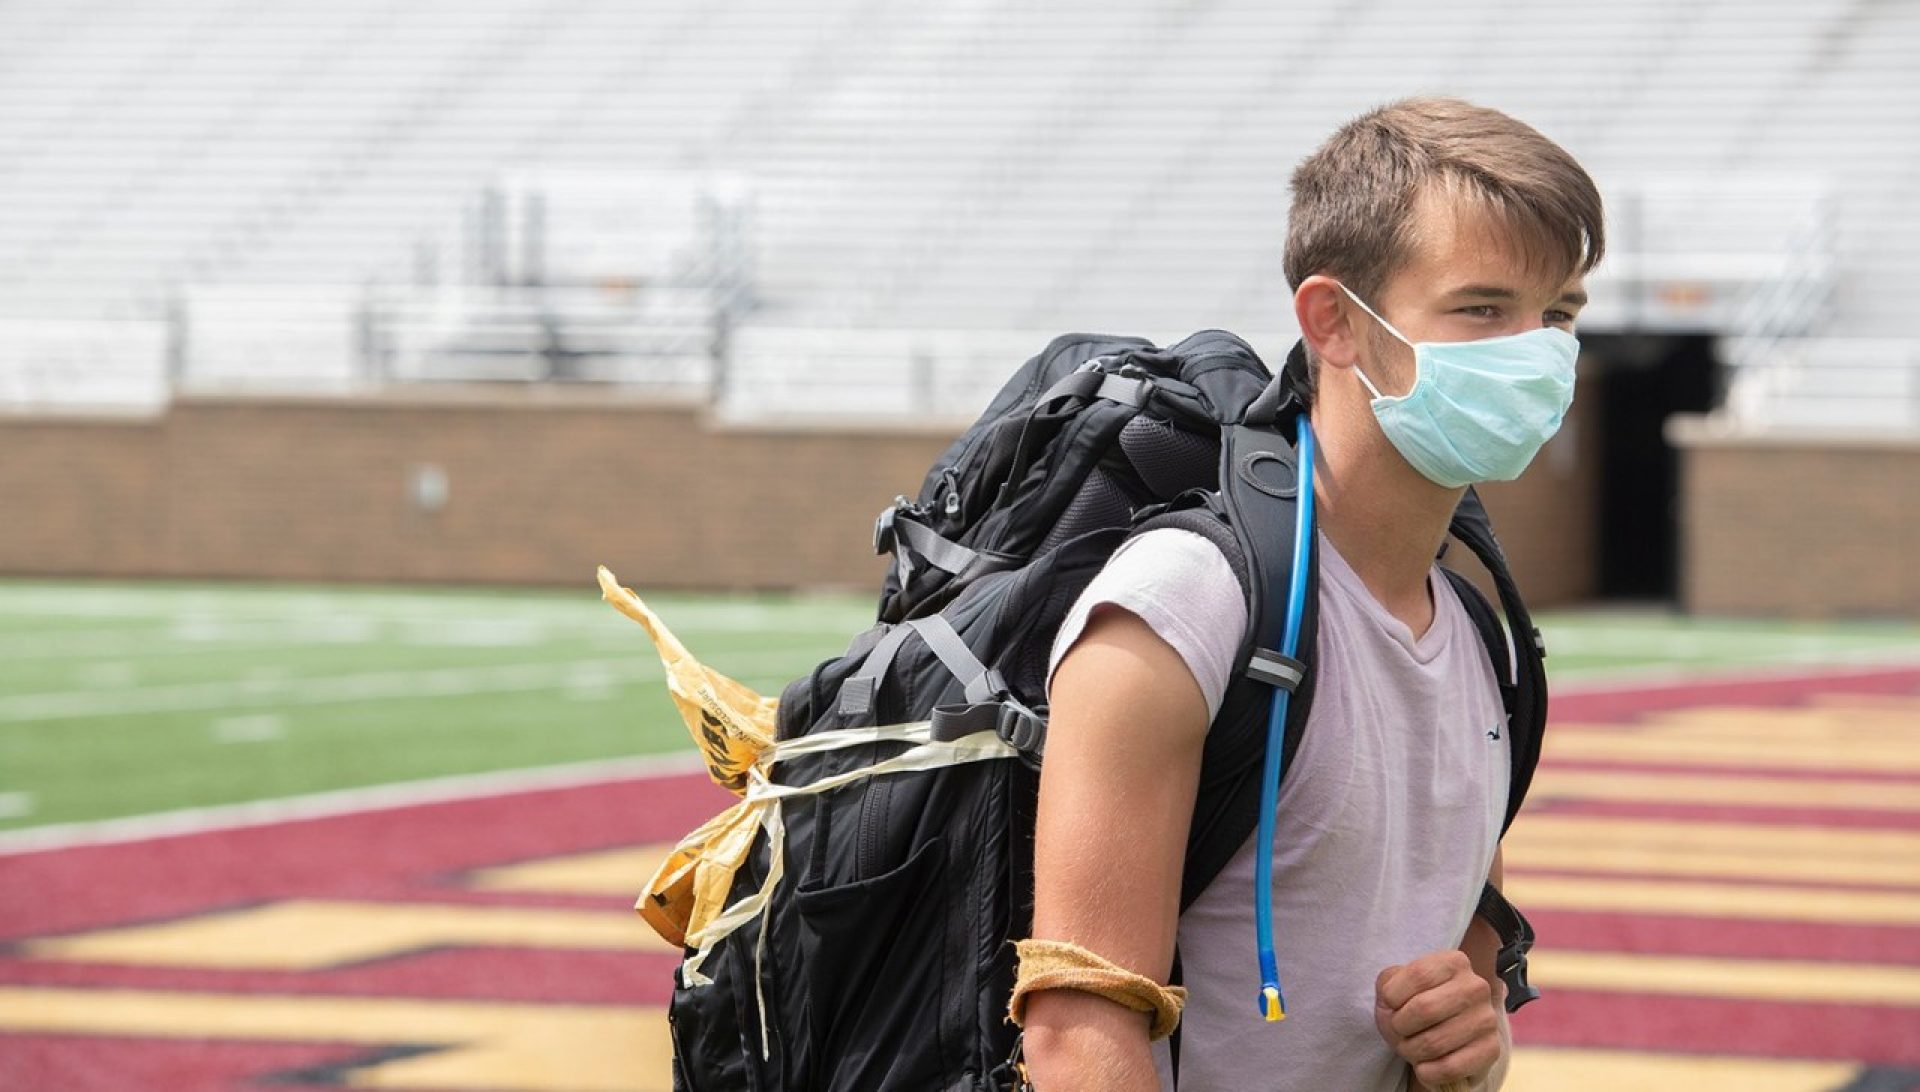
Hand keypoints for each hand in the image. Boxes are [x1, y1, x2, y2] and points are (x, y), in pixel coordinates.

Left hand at [1373, 950, 1504, 1089]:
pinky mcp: (1491, 1050)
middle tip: (1399, 1031)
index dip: (1393, 996)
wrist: (1445, 1040)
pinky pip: (1449, 1068)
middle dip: (1399, 1027)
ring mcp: (1486, 1019)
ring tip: (1411, 1048)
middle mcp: (1476, 987)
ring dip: (1411, 1051)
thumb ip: (1388, 983)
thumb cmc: (1414, 1008)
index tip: (1391, 1005)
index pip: (1417, 974)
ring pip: (1433, 1042)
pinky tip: (1425, 1067)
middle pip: (1424, 1008)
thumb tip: (1391, 996)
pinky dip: (1427, 1072)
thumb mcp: (1396, 987)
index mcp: (1454, 962)